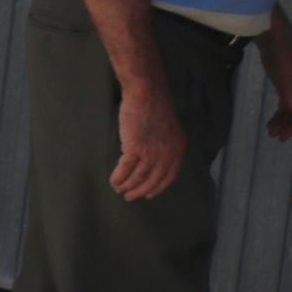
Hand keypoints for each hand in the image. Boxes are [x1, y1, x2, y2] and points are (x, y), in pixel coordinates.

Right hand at [114, 82, 189, 200]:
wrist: (147, 94)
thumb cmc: (155, 106)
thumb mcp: (169, 129)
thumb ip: (165, 145)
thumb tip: (152, 160)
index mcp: (178, 150)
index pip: (169, 177)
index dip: (157, 188)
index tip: (148, 194)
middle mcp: (168, 154)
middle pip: (153, 180)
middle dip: (140, 191)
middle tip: (130, 197)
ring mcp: (152, 153)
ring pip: (138, 177)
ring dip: (127, 186)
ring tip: (119, 189)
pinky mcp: (135, 148)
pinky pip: (125, 169)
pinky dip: (118, 177)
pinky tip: (113, 180)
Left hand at [261, 19, 291, 142]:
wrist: (270, 31)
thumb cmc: (279, 49)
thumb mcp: (283, 69)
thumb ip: (288, 89)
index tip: (290, 134)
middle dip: (291, 123)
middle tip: (278, 138)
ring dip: (283, 120)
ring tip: (272, 133)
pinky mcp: (285, 81)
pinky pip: (285, 101)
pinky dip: (279, 111)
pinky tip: (272, 121)